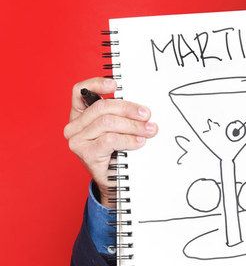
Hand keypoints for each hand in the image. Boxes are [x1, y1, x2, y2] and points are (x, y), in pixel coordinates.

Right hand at [64, 77, 157, 207]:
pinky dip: (128, 139)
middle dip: (128, 109)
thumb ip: (123, 114)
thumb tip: (142, 106)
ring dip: (133, 126)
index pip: (79, 91)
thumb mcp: (119, 128)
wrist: (116, 181)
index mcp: (81, 114)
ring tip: (149, 130)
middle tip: (147, 115)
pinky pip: (109, 139)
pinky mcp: (85, 152)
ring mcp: (77, 139)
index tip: (115, 84)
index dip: (96, 84)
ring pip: (107, 122)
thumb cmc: (118, 151)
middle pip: (102, 107)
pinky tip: (139, 142)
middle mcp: (75, 125)